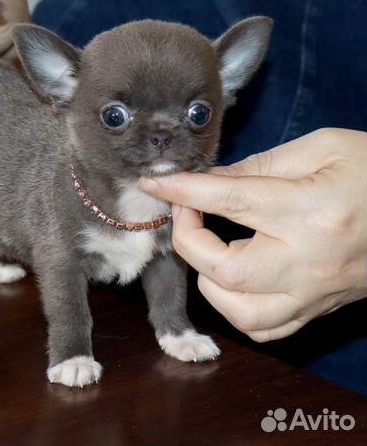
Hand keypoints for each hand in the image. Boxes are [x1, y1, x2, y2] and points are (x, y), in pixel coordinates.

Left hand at [140, 128, 366, 341]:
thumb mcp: (321, 148)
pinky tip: (233, 277)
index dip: (181, 190)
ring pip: (239, 311)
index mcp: (310, 210)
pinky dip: (235, 306)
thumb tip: (209, 181)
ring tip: (211, 246)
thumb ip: (259, 165)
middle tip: (187, 211)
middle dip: (186, 238)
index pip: (226, 201)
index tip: (154, 180)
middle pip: (222, 268)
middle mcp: (309, 260)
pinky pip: (264, 328)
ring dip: (209, 278)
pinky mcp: (318, 308)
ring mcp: (314, 292)